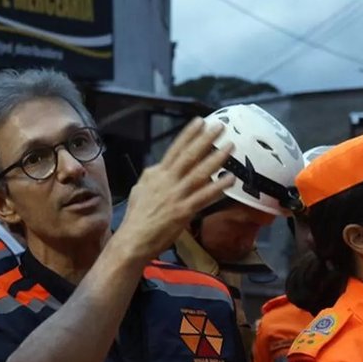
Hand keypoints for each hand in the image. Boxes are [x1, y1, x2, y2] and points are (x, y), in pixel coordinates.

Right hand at [107, 117, 231, 261]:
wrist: (133, 240)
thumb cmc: (137, 217)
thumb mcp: (140, 190)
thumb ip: (152, 177)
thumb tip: (160, 167)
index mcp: (155, 174)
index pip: (174, 150)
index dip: (188, 135)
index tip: (200, 122)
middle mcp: (166, 181)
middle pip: (188, 156)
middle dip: (205, 139)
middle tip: (219, 126)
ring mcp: (175, 195)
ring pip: (198, 173)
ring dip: (215, 159)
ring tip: (229, 146)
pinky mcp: (183, 211)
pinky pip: (203, 196)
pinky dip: (217, 187)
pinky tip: (230, 179)